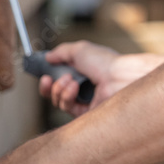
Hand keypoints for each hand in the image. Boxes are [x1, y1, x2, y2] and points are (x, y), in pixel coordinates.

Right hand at [38, 41, 163, 116]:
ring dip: (59, 89)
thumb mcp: (80, 50)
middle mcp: (83, 87)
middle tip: (47, 79)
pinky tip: (74, 88)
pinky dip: (66, 97)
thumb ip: (61, 52)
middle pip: (55, 93)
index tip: (43, 73)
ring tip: (70, 80)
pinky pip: (66, 108)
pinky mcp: (85, 114)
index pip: (60, 77)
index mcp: (83, 72)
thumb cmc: (105, 62)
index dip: (49, 76)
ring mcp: (84, 101)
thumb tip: (48, 57)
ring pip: (58, 100)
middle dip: (48, 86)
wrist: (120, 78)